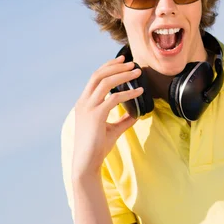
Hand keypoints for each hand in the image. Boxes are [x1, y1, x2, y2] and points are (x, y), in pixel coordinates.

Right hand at [72, 56, 143, 179]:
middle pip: (99, 75)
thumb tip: (136, 113)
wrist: (87, 163)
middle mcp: (84, 102)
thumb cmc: (97, 147)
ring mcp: (88, 108)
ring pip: (105, 83)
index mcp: (84, 103)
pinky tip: (139, 92)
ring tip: (137, 72)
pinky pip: (114, 99)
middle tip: (132, 63)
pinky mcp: (96, 116)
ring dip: (123, 75)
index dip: (109, 66)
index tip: (122, 60)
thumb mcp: (112, 129)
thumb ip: (123, 119)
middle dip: (116, 66)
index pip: (95, 77)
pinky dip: (128, 93)